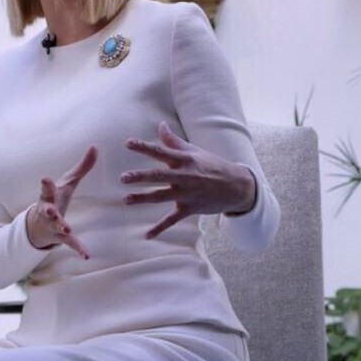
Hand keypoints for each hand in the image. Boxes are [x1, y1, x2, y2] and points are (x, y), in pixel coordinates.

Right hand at [26, 145, 96, 258]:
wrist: (38, 226)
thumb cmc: (56, 199)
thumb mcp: (68, 182)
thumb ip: (82, 166)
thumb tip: (95, 146)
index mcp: (49, 196)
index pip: (47, 189)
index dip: (46, 185)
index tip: (45, 179)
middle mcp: (48, 211)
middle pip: (47, 208)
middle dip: (48, 208)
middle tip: (49, 209)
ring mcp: (53, 225)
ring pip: (57, 225)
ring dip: (62, 225)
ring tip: (67, 227)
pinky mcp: (61, 237)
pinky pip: (70, 243)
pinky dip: (78, 248)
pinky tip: (87, 255)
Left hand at [121, 120, 255, 238]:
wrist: (237, 186)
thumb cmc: (212, 165)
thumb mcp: (194, 151)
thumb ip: (173, 140)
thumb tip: (160, 124)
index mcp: (185, 160)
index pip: (161, 151)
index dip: (144, 147)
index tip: (128, 143)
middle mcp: (185, 176)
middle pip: (159, 176)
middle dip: (140, 177)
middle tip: (123, 178)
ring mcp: (187, 194)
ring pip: (161, 197)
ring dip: (143, 198)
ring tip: (126, 199)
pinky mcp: (190, 209)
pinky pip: (172, 219)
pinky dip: (160, 228)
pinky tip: (147, 235)